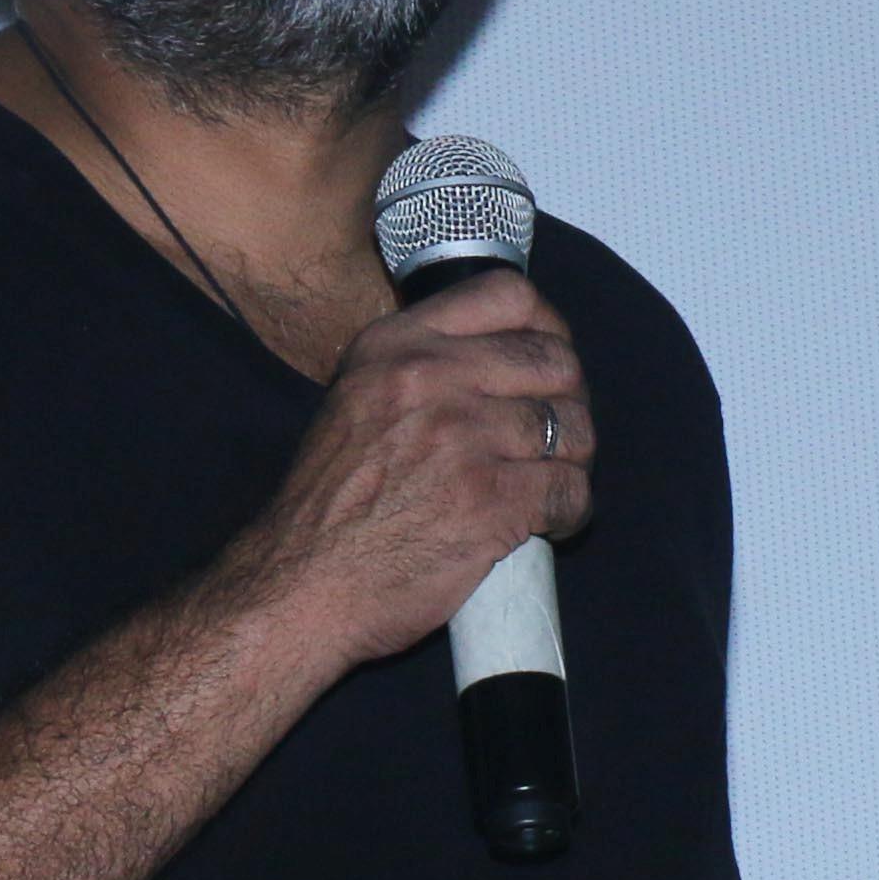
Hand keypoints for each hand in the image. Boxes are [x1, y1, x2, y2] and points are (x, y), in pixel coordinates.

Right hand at [228, 268, 592, 667]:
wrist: (302, 584)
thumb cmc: (331, 503)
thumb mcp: (357, 399)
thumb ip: (423, 367)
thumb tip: (506, 356)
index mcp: (394, 345)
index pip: (508, 296)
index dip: (548, 328)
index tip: (549, 365)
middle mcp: (429, 377)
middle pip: (554, 360)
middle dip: (571, 400)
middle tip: (559, 436)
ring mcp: (462, 438)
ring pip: (573, 427)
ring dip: (576, 458)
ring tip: (552, 481)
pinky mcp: (491, 500)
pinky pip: (571, 490)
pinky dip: (573, 510)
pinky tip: (552, 522)